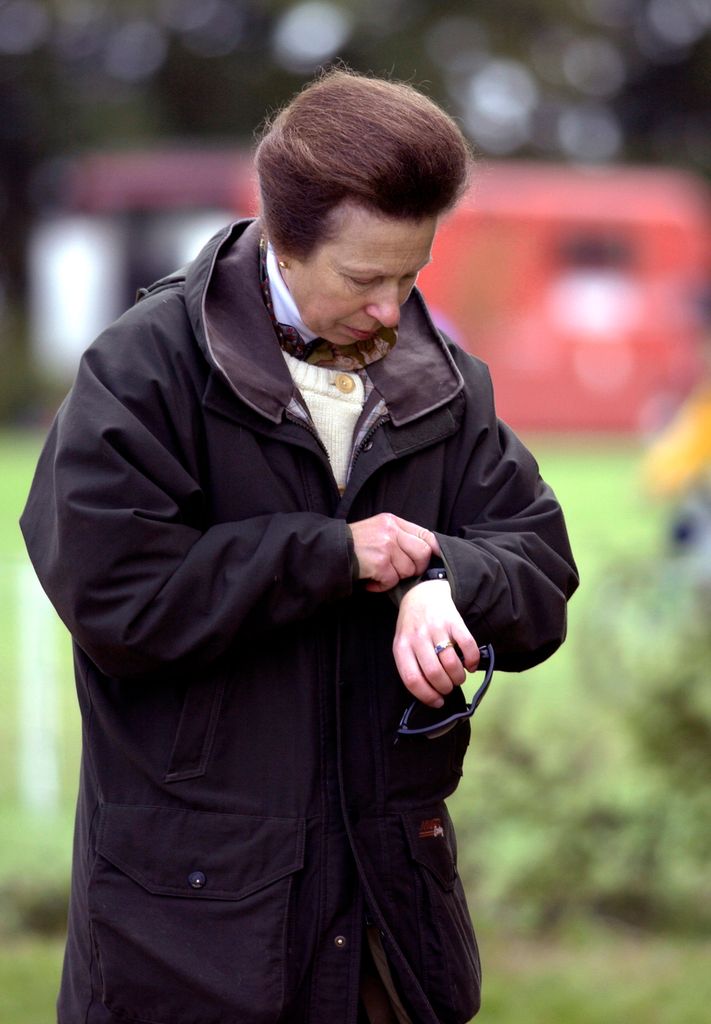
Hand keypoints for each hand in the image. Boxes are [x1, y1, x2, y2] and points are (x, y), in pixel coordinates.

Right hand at [350, 513, 439, 592]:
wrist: (330, 552)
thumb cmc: (355, 545)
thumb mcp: (378, 530)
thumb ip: (399, 536)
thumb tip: (426, 550)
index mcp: (392, 521)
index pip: (424, 534)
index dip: (434, 549)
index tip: (436, 558)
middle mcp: (391, 531)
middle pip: (422, 553)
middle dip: (416, 568)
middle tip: (400, 572)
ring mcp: (386, 546)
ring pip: (408, 570)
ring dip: (394, 577)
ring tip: (379, 574)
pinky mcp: (379, 563)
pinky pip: (392, 581)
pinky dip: (382, 585)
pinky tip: (371, 580)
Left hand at [393, 580, 479, 706]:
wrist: (423, 594)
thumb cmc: (413, 626)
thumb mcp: (403, 644)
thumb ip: (411, 665)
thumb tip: (430, 695)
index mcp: (402, 647)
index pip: (412, 679)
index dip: (427, 696)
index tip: (438, 701)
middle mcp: (418, 638)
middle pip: (434, 674)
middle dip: (445, 687)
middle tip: (448, 687)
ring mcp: (437, 628)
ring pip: (451, 663)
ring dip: (458, 677)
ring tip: (458, 677)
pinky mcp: (454, 621)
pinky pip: (468, 646)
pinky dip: (472, 661)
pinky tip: (470, 666)